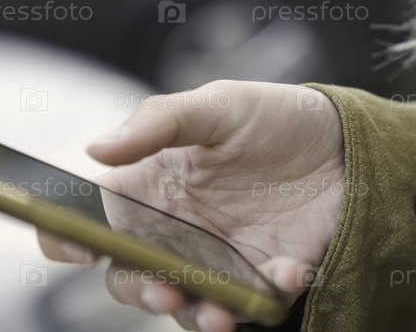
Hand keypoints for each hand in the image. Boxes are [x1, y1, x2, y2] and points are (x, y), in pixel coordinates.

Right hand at [38, 80, 344, 330]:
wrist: (346, 142)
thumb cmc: (275, 116)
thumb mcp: (218, 104)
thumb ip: (158, 123)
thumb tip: (95, 149)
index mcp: (153, 185)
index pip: (95, 216)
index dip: (69, 234)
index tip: (77, 245)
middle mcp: (178, 228)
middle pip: (132, 273)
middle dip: (139, 289)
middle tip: (162, 289)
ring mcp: (220, 257)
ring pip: (187, 302)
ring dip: (196, 314)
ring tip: (217, 315)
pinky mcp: (265, 276)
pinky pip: (254, 302)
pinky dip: (264, 297)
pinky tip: (285, 270)